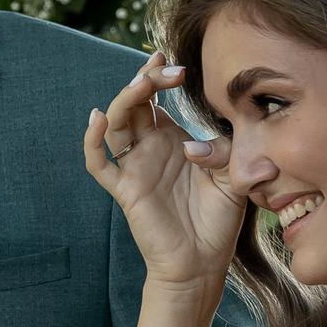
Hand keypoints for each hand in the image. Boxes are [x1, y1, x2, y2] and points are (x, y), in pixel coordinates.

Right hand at [85, 51, 250, 296]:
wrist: (202, 264)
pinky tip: (97, 119)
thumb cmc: (218, 221)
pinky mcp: (126, 191)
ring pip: (116, 125)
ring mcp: (135, 168)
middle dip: (146, 81)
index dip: (158, 76)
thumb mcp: (234, 176)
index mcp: (173, 140)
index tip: (175, 63)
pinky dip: (92, 141)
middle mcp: (150, 149)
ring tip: (141, 84)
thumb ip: (224, 152)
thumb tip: (193, 146)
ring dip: (124, 100)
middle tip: (167, 70)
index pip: (156, 98)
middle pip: (134, 103)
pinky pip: (99, 164)